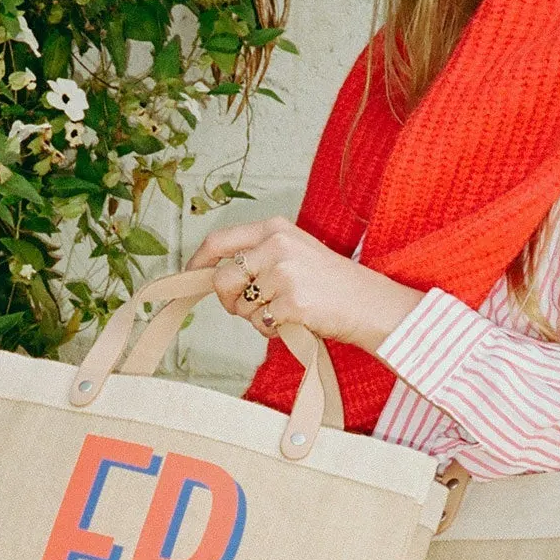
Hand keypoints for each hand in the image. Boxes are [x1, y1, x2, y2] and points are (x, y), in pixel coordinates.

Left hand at [186, 216, 423, 354]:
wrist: (369, 303)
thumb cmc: (332, 282)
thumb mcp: (295, 252)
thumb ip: (258, 256)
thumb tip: (213, 274)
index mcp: (275, 229)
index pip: (220, 241)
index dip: (199, 261)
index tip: (190, 275)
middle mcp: (277, 246)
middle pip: (223, 279)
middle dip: (229, 300)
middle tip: (252, 306)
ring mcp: (284, 274)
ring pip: (241, 307)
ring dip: (256, 318)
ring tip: (286, 310)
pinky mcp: (291, 302)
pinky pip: (260, 324)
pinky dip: (272, 330)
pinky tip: (294, 321)